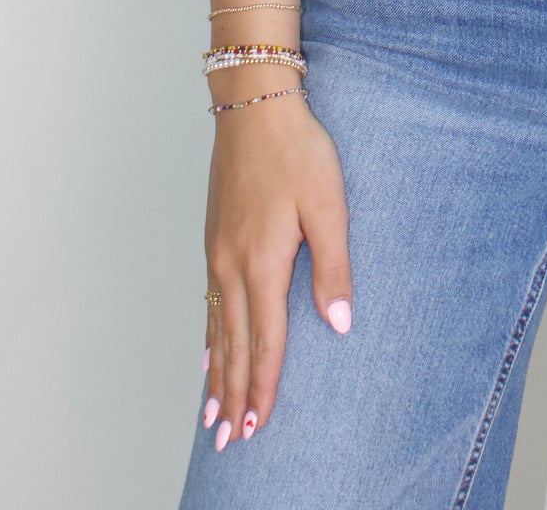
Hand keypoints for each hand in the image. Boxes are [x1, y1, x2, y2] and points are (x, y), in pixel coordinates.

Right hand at [201, 98, 351, 449]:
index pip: (264, 340)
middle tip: (226, 440)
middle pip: (232, 344)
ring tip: (211, 413)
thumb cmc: (298, 151)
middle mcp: (232, 266)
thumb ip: (334, 268)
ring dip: (215, 373)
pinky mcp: (214, 237)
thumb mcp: (329, 206)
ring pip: (215, 326)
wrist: (255, 105)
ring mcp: (218, 252)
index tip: (258, 425)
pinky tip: (207, 347)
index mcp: (263, 264)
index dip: (263, 386)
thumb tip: (340, 325)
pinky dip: (207, 334)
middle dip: (232, 394)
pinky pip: (207, 300)